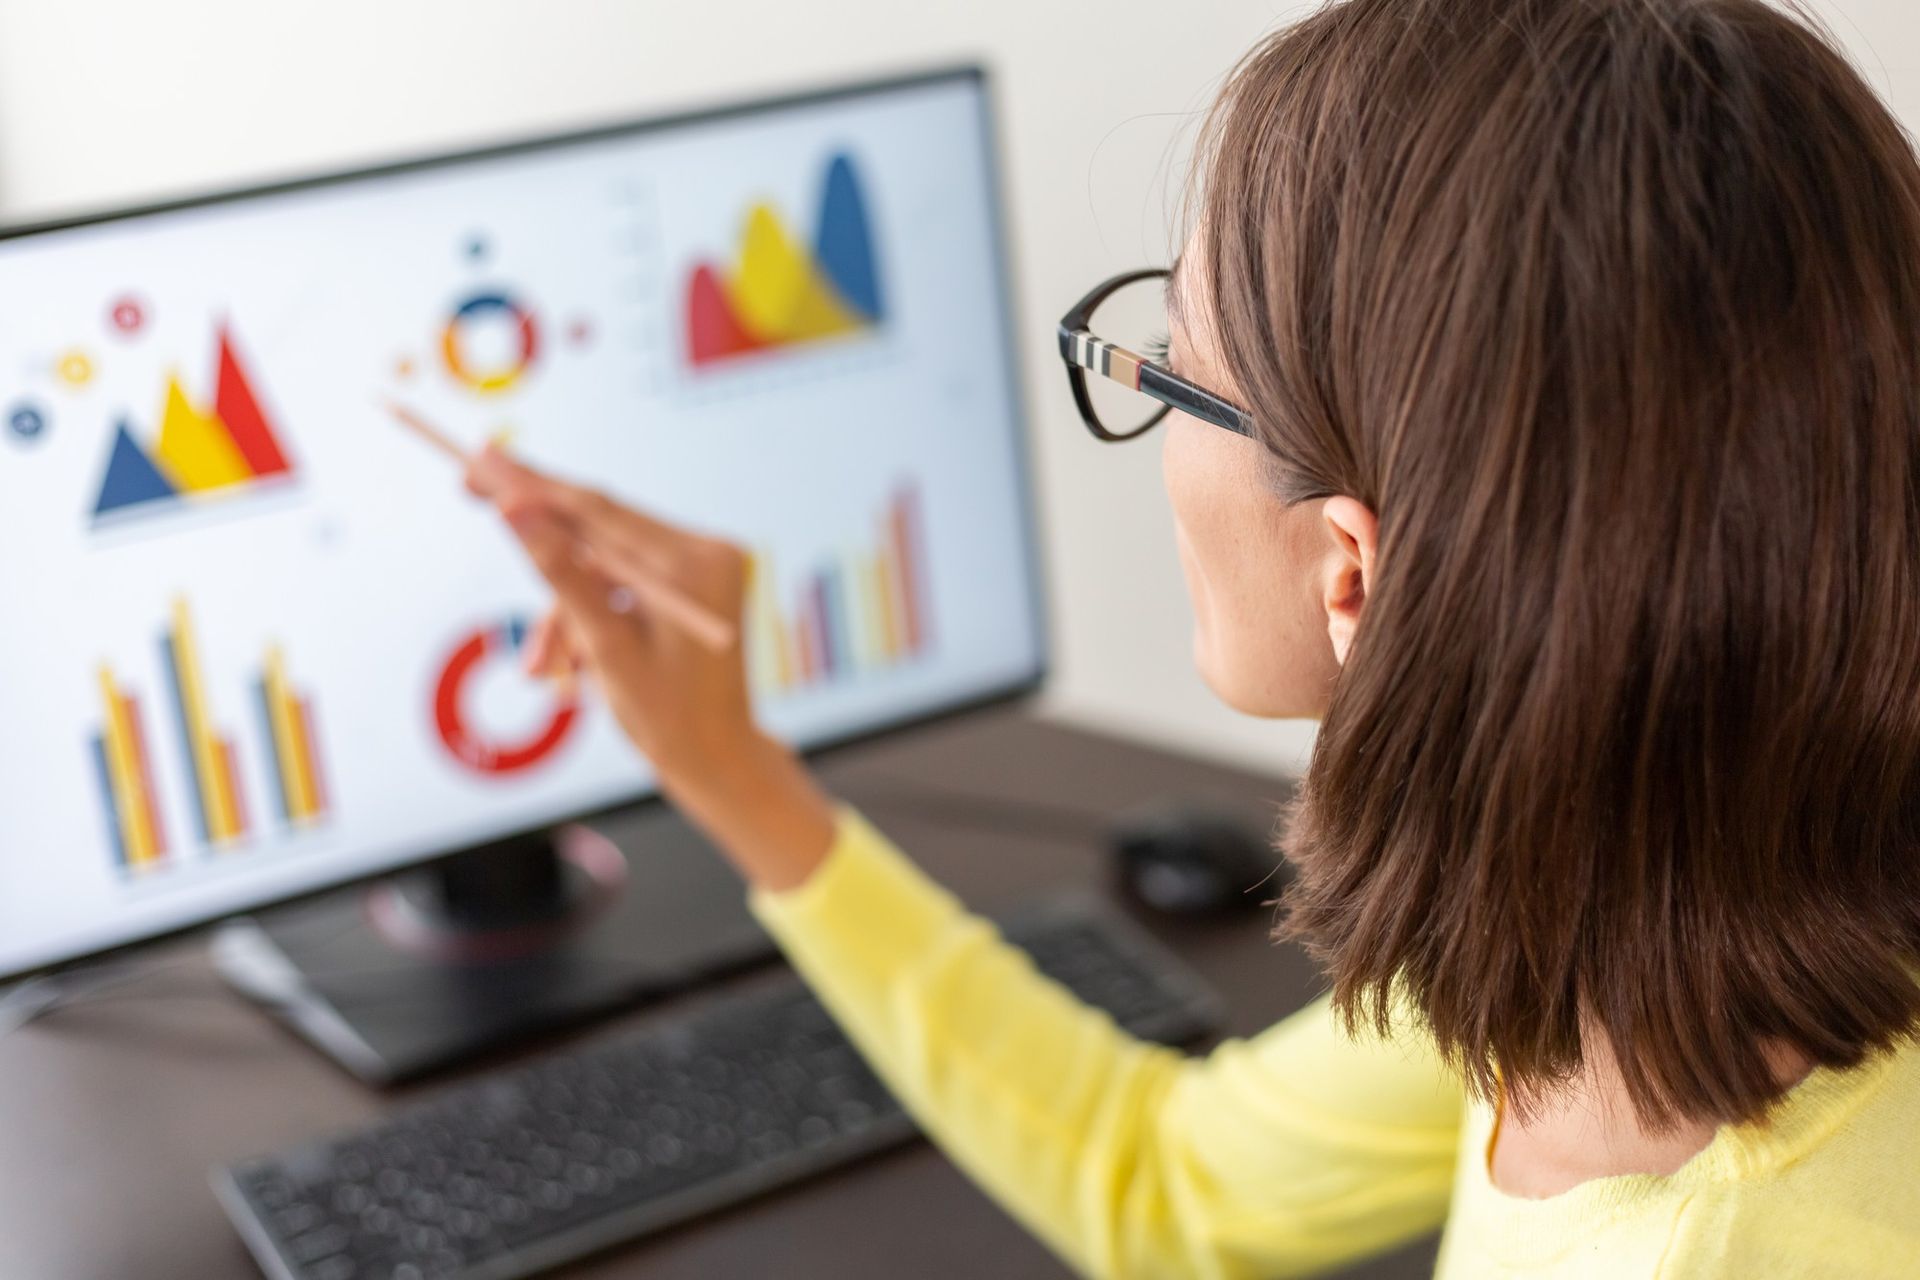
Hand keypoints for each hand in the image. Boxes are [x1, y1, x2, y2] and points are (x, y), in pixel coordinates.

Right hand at [467, 444, 835, 889]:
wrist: (717, 759)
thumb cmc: (668, 716)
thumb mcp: (605, 645)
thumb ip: (560, 573)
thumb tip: (512, 508)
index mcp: (695, 562)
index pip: (599, 508)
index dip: (532, 482)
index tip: (480, 457)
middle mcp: (706, 550)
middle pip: (599, 523)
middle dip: (538, 537)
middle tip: (467, 488)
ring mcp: (700, 565)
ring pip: (600, 562)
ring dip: (563, 610)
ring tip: (543, 670)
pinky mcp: (687, 582)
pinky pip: (618, 580)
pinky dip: (587, 615)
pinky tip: (573, 666)